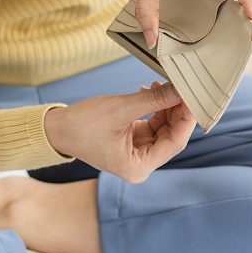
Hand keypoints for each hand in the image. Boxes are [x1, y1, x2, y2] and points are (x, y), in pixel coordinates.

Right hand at [43, 81, 195, 183]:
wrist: (58, 130)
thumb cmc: (82, 124)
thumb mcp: (122, 109)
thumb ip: (154, 100)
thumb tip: (181, 88)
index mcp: (138, 167)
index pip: (175, 142)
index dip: (186, 118)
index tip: (194, 95)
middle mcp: (141, 166)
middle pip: (172, 136)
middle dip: (176, 110)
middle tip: (180, 85)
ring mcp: (137, 155)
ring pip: (164, 129)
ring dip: (165, 107)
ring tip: (159, 85)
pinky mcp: (133, 144)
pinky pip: (152, 126)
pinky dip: (154, 110)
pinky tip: (150, 92)